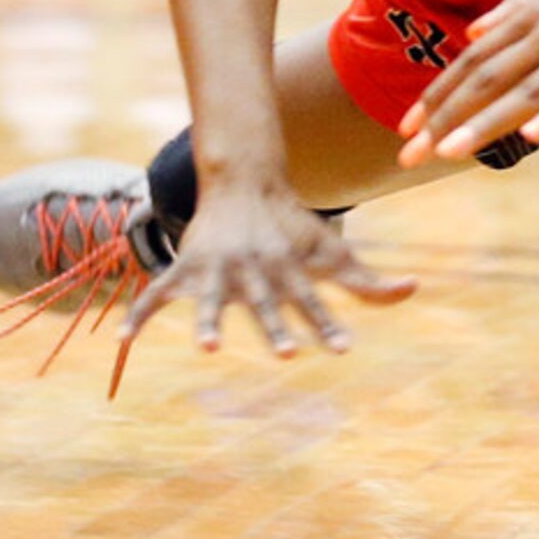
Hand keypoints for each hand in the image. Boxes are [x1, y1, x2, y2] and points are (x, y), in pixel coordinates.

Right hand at [121, 174, 415, 365]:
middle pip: (266, 304)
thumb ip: (368, 281)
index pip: (314, 301)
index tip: (343, 349)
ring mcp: (218, 270)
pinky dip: (139, 315)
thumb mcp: (332, 253)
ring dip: (208, 321)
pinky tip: (123, 341)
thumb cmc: (294, 228)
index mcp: (290, 271)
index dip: (329, 324)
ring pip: (210, 300)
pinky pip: (156, 294)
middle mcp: (255, 272)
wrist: (245, 184)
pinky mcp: (186, 268)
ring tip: (206, 347)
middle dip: (276, 327)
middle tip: (289, 354)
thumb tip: (415, 289)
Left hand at [399, 0, 538, 164]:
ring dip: (485, 121)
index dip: (437, 94)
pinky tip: (531, 138)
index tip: (406, 127)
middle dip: (445, 118)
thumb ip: (515, 9)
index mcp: (532, 10)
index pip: (472, 59)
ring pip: (526, 88)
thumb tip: (472, 32)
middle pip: (487, 77)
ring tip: (450, 152)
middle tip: (410, 153)